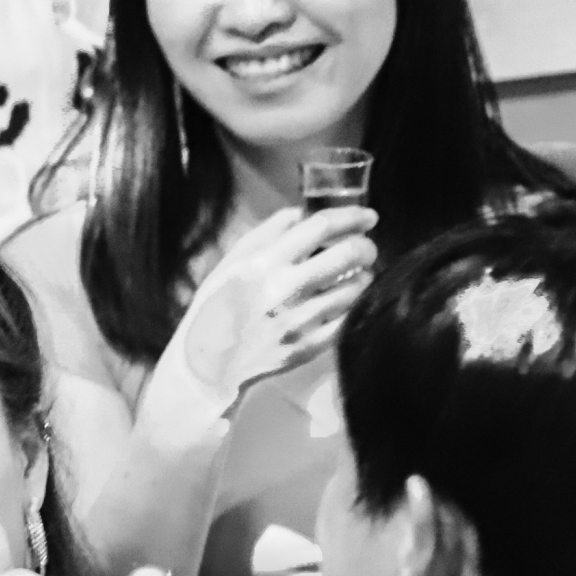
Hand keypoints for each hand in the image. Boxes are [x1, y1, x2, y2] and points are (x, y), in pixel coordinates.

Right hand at [174, 206, 376, 401]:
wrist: (207, 362)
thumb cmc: (217, 306)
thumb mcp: (232, 262)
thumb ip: (268, 233)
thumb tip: (303, 213)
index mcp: (262, 263)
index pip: (320, 226)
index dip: (352, 217)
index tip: (368, 217)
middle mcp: (283, 290)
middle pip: (349, 254)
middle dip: (366, 247)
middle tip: (365, 249)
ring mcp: (298, 321)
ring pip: (355, 288)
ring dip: (362, 277)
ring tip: (355, 276)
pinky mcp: (308, 347)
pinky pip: (348, 319)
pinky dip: (353, 306)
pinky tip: (345, 302)